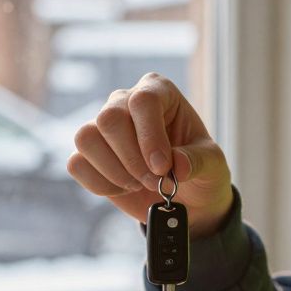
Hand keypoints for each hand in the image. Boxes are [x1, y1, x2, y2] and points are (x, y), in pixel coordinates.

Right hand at [67, 72, 233, 237]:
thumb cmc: (199, 171)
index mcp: (159, 92)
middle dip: (132, 160)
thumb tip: (177, 165)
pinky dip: (101, 184)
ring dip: (115, 171)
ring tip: (139, 184)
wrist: (185, 198)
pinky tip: (124, 188)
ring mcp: (103, 126)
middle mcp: (126, 101)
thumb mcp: (213, 166)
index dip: (149, 136)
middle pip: (109, 119)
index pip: (143, 101)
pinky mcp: (88, 153)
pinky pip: (77, 164)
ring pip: (86, 138)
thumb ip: (199, 161)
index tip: (162, 167)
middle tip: (155, 181)